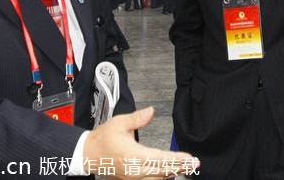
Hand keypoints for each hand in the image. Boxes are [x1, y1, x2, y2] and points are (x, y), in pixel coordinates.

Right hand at [83, 107, 199, 177]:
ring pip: (157, 178)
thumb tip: (151, 111)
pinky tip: (170, 173)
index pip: (159, 158)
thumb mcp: (119, 123)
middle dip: (180, 167)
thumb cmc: (103, 139)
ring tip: (187, 167)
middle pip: (162, 171)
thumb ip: (137, 118)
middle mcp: (134, 170)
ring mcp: (132, 177)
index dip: (176, 159)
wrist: (87, 154)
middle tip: (195, 164)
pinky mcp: (130, 179)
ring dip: (173, 172)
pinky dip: (162, 177)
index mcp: (133, 156)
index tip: (190, 158)